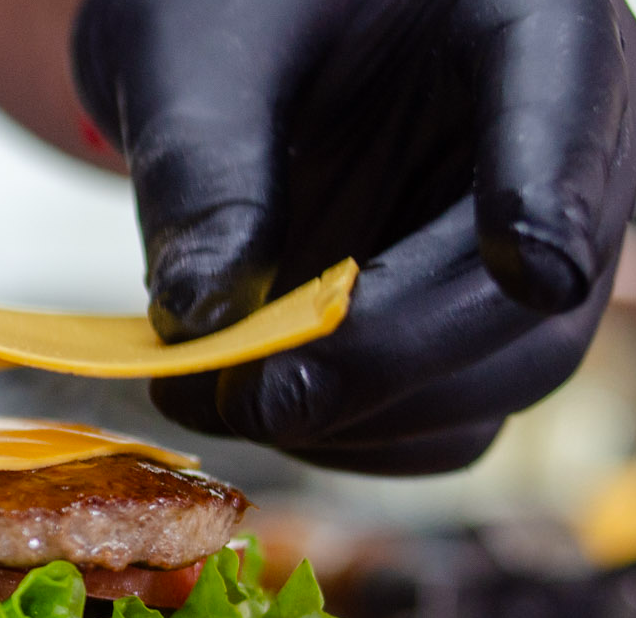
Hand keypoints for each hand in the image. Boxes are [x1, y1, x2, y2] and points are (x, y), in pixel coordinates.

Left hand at [73, 0, 635, 473]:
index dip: (550, 190)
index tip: (529, 266)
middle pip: (533, 296)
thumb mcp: (188, 61)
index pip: (566, 106)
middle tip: (246, 395)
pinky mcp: (469, 329)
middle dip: (385, 361)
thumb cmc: (217, 15)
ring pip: (501, 379)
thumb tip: (203, 320)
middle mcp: (558, 146)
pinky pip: (447, 422)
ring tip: (216, 397)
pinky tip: (255, 405)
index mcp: (522, 17)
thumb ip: (202, 174)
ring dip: (359, 420)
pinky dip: (352, 438)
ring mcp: (523, 252)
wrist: (221, 52)